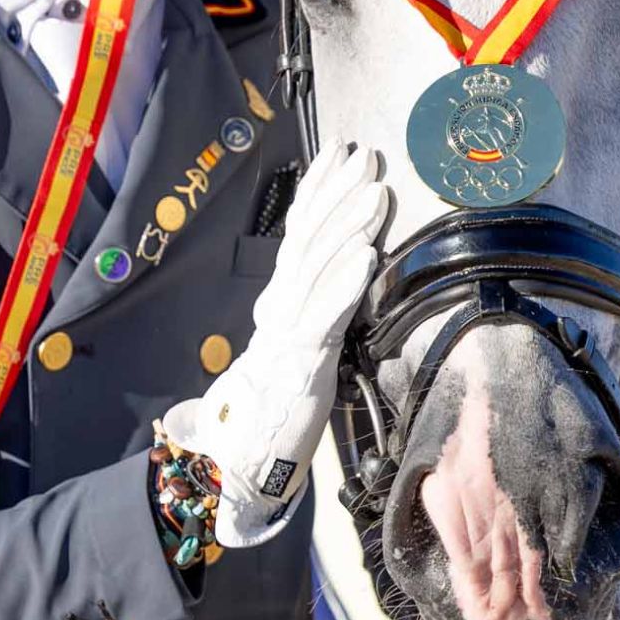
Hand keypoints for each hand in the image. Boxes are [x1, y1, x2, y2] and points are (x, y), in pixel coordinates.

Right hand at [161, 141, 390, 546]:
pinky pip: (326, 316)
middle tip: (367, 157)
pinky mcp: (301, 365)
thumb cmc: (269, 409)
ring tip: (376, 192)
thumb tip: (317, 283)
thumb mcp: (290, 352)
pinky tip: (366, 255)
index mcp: (280, 302)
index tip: (341, 153)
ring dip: (348, 227)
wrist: (243, 466)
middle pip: (310, 240)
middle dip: (338, 195)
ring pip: (319, 269)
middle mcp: (279, 309)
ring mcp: (287, 335)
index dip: (319, 192)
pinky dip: (345, 283)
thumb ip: (302, 317)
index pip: (299, 235)